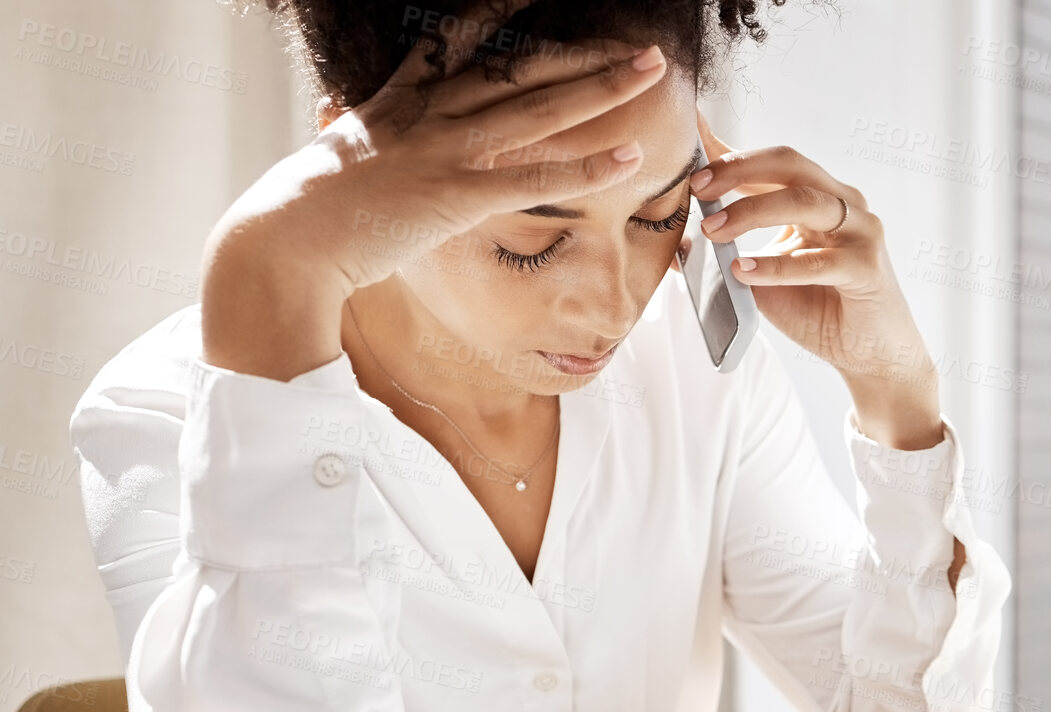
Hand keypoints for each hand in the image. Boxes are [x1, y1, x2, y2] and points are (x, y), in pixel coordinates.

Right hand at [201, 0, 664, 378]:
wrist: (289, 238)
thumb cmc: (317, 208)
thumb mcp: (351, 151)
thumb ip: (379, 130)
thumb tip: (379, 126)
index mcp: (405, 97)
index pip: (460, 39)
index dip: (501, 13)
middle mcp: (432, 112)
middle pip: (522, 67)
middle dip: (584, 52)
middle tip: (637, 43)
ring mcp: (448, 149)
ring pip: (540, 108)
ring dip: (602, 88)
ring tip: (650, 71)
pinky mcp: (459, 194)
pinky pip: (536, 177)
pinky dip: (586, 168)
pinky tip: (627, 158)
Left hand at [691, 112, 942, 450]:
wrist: (872, 355)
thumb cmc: (819, 309)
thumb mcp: (766, 271)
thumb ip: (735, 248)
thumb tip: (678, 236)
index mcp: (820, 197)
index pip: (773, 162)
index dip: (730, 153)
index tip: (688, 153)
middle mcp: (844, 204)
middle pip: (790, 164)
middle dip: (738, 169)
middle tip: (697, 187)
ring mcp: (860, 232)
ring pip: (804, 201)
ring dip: (751, 211)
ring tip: (713, 229)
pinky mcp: (866, 269)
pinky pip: (818, 262)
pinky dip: (776, 266)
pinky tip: (744, 270)